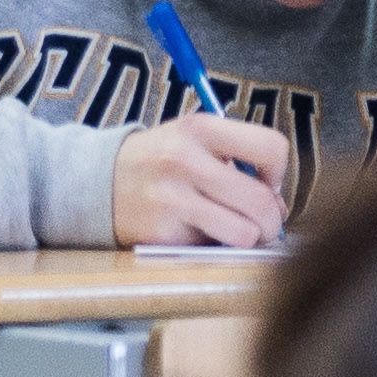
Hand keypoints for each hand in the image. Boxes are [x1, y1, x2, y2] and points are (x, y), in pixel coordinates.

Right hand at [111, 116, 290, 247]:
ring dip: (249, 239)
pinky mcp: (163, 231)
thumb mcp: (194, 143)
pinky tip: (203, 234)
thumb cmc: (161, 163)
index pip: (270, 147)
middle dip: (272, 221)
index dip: (279, 172)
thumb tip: (279, 207)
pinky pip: (215, 248)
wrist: (97, 181)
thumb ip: (238, 163)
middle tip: (263, 224)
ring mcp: (171, 196)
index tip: (266, 183)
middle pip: (261, 200)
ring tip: (236, 230)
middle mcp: (185, 158)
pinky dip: (218, 247)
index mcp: (200, 128)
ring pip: (245, 232)